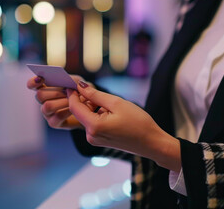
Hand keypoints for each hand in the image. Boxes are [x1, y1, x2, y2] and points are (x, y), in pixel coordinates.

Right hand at [27, 75, 93, 129]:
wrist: (88, 108)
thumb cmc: (79, 92)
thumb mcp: (77, 82)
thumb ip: (71, 80)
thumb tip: (68, 81)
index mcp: (45, 88)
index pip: (31, 85)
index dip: (33, 82)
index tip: (40, 78)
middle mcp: (43, 101)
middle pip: (39, 95)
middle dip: (55, 92)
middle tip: (68, 91)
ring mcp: (47, 113)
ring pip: (47, 106)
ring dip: (61, 101)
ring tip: (73, 100)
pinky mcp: (54, 123)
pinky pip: (57, 116)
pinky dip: (67, 110)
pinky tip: (75, 108)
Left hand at [67, 80, 181, 171]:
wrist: (151, 142)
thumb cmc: (138, 122)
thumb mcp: (116, 103)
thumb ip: (95, 95)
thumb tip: (81, 86)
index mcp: (94, 126)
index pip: (74, 106)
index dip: (72, 92)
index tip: (74, 81)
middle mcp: (90, 135)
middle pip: (80, 112)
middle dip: (86, 100)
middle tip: (100, 92)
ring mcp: (94, 139)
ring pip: (87, 117)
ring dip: (94, 108)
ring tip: (113, 107)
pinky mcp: (99, 140)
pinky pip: (93, 123)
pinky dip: (98, 115)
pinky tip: (113, 114)